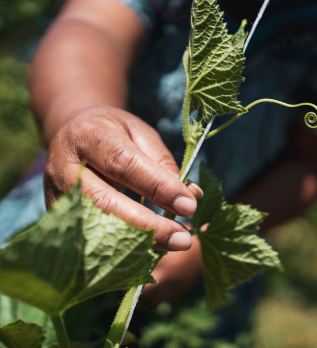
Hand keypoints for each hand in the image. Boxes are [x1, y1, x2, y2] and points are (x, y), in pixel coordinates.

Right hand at [44, 106, 202, 250]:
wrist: (71, 135)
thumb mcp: (139, 133)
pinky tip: (143, 253)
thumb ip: (162, 162)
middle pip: (105, 204)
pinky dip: (117, 251)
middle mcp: (65, 167)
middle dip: (148, 227)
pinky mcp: (55, 216)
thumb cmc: (111, 133)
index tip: (188, 206)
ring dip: (135, 244)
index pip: (124, 164)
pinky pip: (86, 241)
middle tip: (183, 239)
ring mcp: (55, 195)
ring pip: (94, 229)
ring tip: (169, 248)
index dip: (158, 187)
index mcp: (89, 136)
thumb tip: (192, 195)